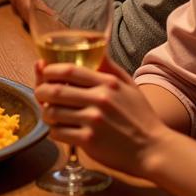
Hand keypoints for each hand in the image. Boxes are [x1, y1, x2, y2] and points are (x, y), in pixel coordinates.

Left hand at [34, 56, 169, 177]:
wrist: (154, 149)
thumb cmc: (141, 117)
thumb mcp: (129, 86)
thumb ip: (110, 67)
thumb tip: (97, 46)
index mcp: (107, 83)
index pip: (68, 70)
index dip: (49, 70)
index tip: (43, 73)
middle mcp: (99, 99)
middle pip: (55, 90)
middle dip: (41, 91)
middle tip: (40, 95)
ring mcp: (93, 121)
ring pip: (53, 112)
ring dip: (45, 113)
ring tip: (49, 114)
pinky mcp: (89, 140)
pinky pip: (58, 132)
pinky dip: (54, 131)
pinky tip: (59, 130)